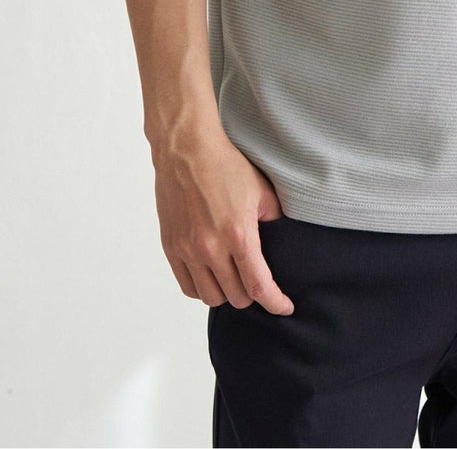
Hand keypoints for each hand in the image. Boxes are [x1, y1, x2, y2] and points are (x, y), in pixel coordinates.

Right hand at [153, 132, 294, 313]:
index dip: (275, 303)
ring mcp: (188, 250)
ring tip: (234, 279)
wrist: (186, 149)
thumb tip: (281, 238)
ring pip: (211, 297)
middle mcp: (211, 248)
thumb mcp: (262, 189)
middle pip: (235, 297)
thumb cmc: (225, 165)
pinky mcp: (171, 248)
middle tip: (258, 283)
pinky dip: (203, 288)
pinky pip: (188, 286)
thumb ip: (274, 218)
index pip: (259, 286)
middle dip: (252, 295)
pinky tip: (212, 276)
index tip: (285, 308)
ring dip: (226, 293)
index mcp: (238, 235)